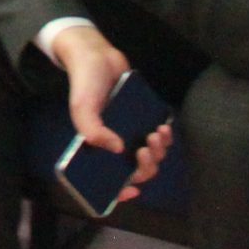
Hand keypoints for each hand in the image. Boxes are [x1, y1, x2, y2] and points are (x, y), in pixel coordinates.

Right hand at [43, 24, 171, 206]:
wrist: (98, 56)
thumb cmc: (85, 85)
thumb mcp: (82, 109)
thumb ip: (93, 131)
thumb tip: (119, 150)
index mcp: (98, 149)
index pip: (109, 181)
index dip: (121, 192)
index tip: (132, 190)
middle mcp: (115, 145)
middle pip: (136, 171)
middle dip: (146, 166)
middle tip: (145, 149)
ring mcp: (131, 133)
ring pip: (152, 157)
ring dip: (158, 151)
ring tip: (155, 134)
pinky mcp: (144, 120)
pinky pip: (161, 139)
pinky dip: (166, 138)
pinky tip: (163, 127)